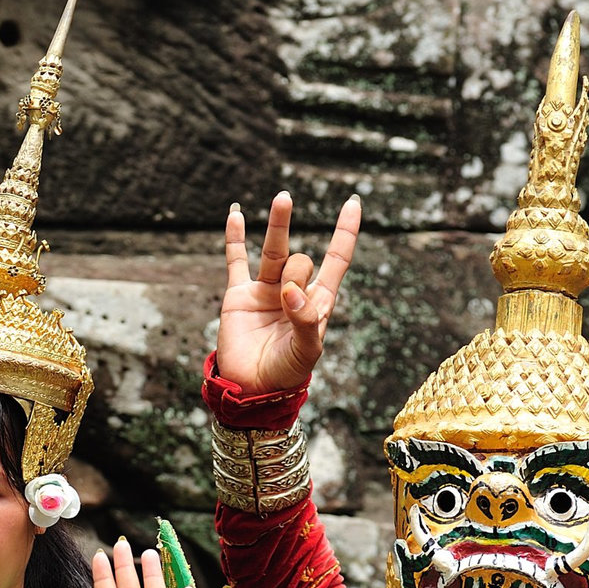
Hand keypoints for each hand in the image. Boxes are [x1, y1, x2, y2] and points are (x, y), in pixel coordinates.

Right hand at [216, 191, 361, 394]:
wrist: (250, 388)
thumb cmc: (286, 373)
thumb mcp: (307, 351)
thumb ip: (305, 320)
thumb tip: (290, 290)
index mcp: (317, 302)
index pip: (336, 259)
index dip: (344, 233)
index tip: (352, 203)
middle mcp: (292, 290)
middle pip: (300, 259)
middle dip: (296, 271)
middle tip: (286, 295)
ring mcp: (265, 290)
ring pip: (273, 250)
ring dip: (279, 223)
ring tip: (284, 198)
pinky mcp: (239, 295)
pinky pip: (236, 260)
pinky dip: (235, 238)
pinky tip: (236, 214)